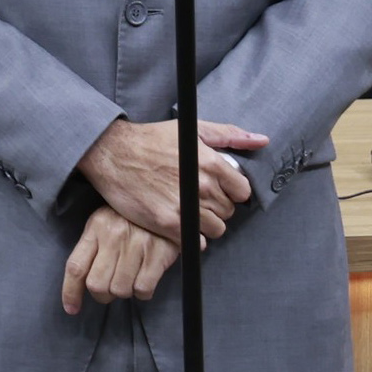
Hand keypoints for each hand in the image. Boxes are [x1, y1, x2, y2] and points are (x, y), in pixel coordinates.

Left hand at [60, 205, 180, 314]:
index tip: (71, 309)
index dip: (70, 292)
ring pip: (120, 290)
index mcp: (96, 228)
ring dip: (124, 292)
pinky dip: (143, 292)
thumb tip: (81, 283)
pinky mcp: (158, 254)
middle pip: (97, 285)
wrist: (164, 204)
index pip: (76, 267)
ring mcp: (136, 246)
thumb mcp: (104, 224)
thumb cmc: (129, 219)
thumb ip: (92, 248)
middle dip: (102, 295)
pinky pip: (143, 289)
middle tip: (110, 290)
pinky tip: (145, 279)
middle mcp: (113, 237)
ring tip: (129, 279)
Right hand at [75, 116, 263, 245]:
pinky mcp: (168, 223)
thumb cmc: (150, 139)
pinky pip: (198, 242)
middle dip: (216, 206)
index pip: (242, 192)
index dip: (230, 191)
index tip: (215, 188)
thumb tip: (261, 140)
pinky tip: (178, 221)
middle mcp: (201, 186)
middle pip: (228, 211)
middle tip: (195, 196)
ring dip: (205, 222)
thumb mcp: (191, 129)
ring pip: (216, 229)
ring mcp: (185, 206)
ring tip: (187, 209)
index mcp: (211, 163)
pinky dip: (192, 236)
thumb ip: (230, 135)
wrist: (110, 153)